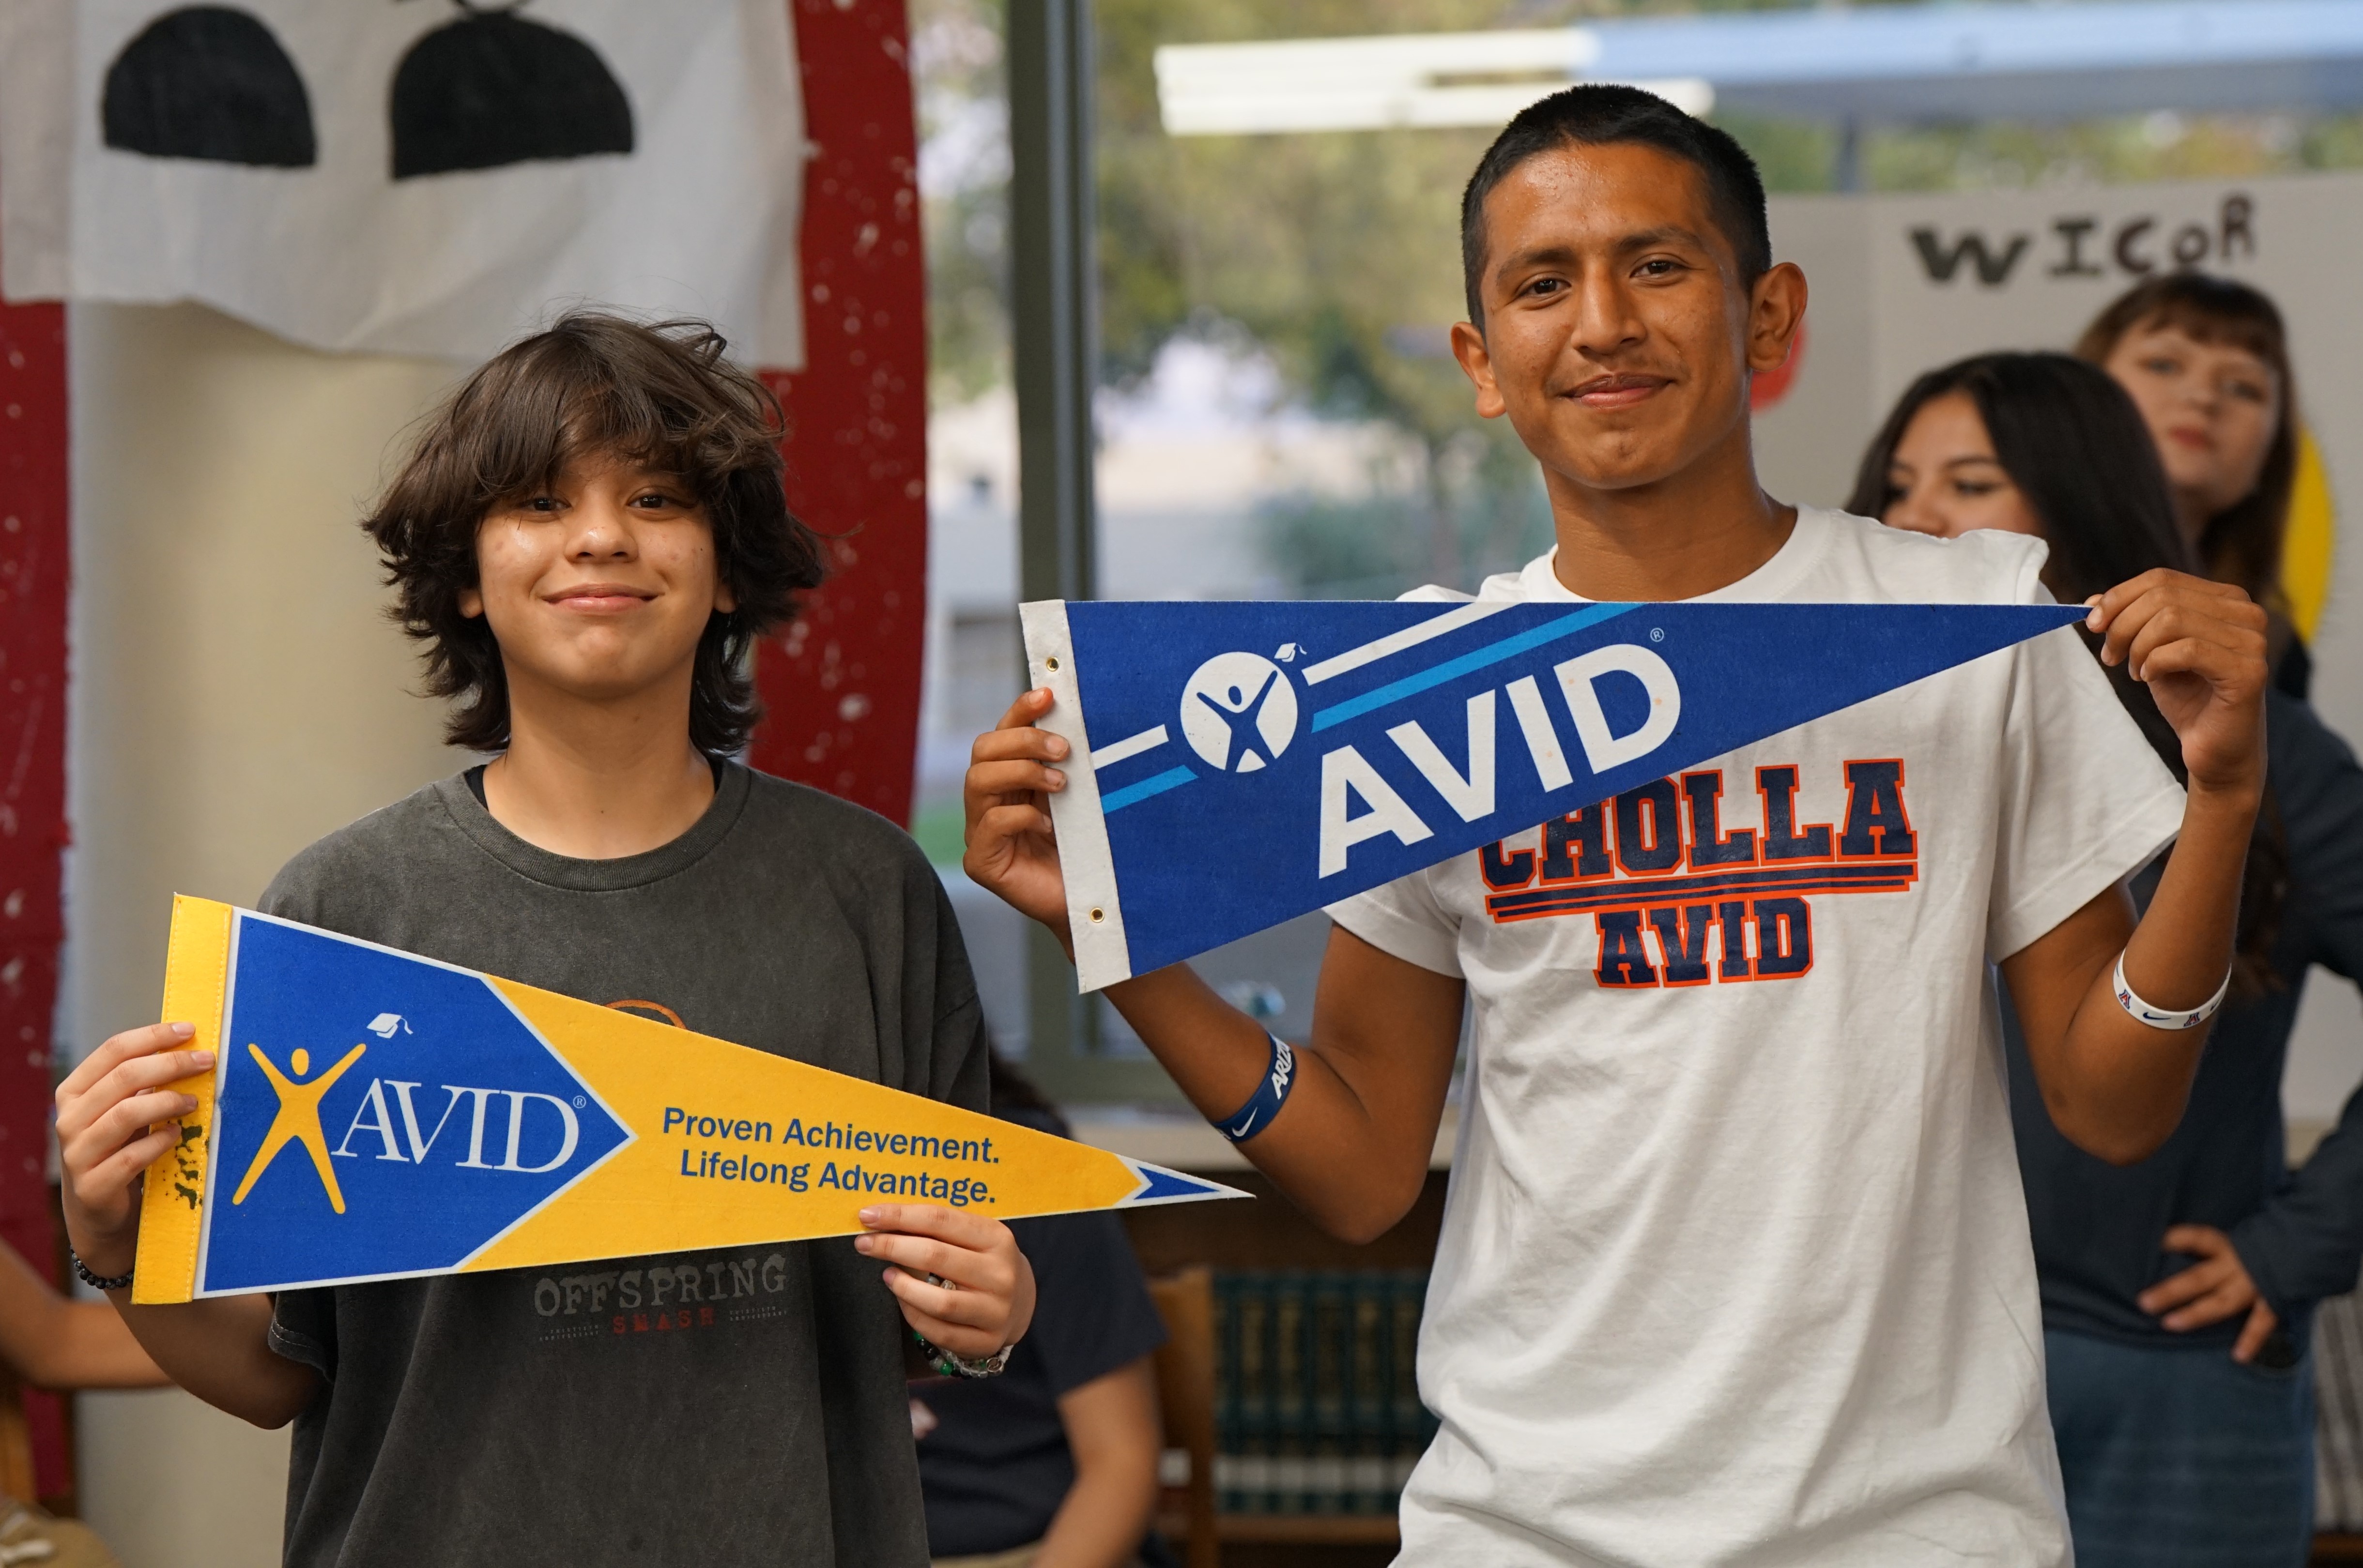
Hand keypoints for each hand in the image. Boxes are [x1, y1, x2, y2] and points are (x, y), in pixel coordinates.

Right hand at [55, 1022, 214, 1280]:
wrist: (99, 1209)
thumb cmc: (118, 1148)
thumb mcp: (124, 1111)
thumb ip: (143, 1084)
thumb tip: (191, 1049)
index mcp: (74, 1091)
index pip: (113, 1050)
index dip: (153, 1036)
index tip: (189, 1030)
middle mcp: (69, 1119)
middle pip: (123, 1078)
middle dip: (171, 1064)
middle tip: (207, 1061)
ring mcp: (77, 1154)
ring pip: (127, 1114)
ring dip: (168, 1102)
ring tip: (195, 1102)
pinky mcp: (93, 1186)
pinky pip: (133, 1157)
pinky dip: (161, 1142)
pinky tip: (178, 1136)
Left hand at [855, 1203, 1035, 1360]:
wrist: (1018, 1301)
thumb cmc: (980, 1260)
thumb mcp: (971, 1236)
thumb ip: (935, 1227)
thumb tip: (879, 1219)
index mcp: (997, 1238)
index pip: (940, 1219)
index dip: (899, 1216)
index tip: (867, 1216)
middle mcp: (1001, 1274)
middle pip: (935, 1256)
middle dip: (891, 1247)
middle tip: (863, 1244)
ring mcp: (996, 1310)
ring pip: (938, 1301)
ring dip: (903, 1286)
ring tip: (886, 1275)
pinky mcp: (986, 1341)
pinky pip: (939, 1332)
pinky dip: (913, 1315)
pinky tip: (903, 1300)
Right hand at [963, 688, 1072, 936]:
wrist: (1091, 903)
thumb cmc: (1086, 850)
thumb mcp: (1079, 799)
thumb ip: (1067, 765)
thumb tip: (1077, 720)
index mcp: (1010, 781)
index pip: (1002, 734)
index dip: (1019, 711)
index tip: (1048, 695)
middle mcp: (988, 802)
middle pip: (982, 750)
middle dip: (1023, 741)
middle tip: (1063, 750)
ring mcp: (980, 832)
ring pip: (978, 781)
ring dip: (1022, 773)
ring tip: (1059, 784)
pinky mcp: (982, 862)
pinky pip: (988, 825)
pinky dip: (1019, 817)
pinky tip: (1048, 828)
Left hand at [2086, 570, 2267, 797]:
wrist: (2215, 751)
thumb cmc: (2188, 700)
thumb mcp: (2152, 651)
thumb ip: (2131, 622)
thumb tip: (2092, 601)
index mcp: (2226, 600)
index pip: (2162, 578)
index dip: (2119, 597)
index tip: (2092, 622)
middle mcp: (2246, 613)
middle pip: (2163, 595)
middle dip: (2122, 625)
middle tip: (2110, 657)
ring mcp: (2252, 641)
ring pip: (2171, 618)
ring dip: (2138, 647)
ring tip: (2135, 672)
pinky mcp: (2249, 671)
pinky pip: (2187, 650)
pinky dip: (2155, 663)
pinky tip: (2150, 679)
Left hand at [2139, 1224, 2279, 1362]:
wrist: (2302, 1249)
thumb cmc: (2257, 1248)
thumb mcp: (2230, 1242)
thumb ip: (2204, 1248)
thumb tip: (2164, 1248)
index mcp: (2225, 1247)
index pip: (2199, 1238)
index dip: (2178, 1239)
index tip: (2156, 1243)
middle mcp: (2236, 1266)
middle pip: (2199, 1278)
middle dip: (2172, 1291)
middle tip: (2145, 1302)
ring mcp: (2253, 1286)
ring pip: (2222, 1302)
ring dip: (2197, 1314)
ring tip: (2171, 1324)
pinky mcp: (2272, 1302)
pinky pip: (2261, 1323)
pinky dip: (2251, 1340)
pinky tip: (2238, 1357)